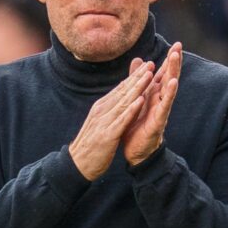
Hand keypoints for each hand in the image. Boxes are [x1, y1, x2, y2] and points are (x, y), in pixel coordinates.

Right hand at [69, 60, 153, 179]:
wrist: (77, 164)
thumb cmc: (91, 145)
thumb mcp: (99, 123)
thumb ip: (109, 110)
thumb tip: (119, 99)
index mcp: (101, 107)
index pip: (120, 89)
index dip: (133, 77)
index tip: (145, 66)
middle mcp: (102, 110)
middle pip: (123, 91)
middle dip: (137, 77)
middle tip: (150, 63)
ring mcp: (104, 121)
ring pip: (124, 101)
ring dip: (137, 87)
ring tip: (149, 75)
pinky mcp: (108, 134)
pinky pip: (122, 120)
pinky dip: (131, 109)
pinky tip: (141, 100)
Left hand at [123, 42, 181, 166]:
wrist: (136, 151)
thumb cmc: (137, 124)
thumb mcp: (136, 98)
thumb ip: (137, 80)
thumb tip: (138, 60)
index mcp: (154, 94)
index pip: (163, 73)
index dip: (170, 59)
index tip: (177, 44)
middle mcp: (160, 100)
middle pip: (169, 76)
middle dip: (174, 61)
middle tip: (179, 45)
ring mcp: (161, 109)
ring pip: (169, 88)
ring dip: (173, 72)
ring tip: (176, 58)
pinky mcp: (159, 120)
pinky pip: (165, 105)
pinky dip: (170, 93)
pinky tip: (173, 83)